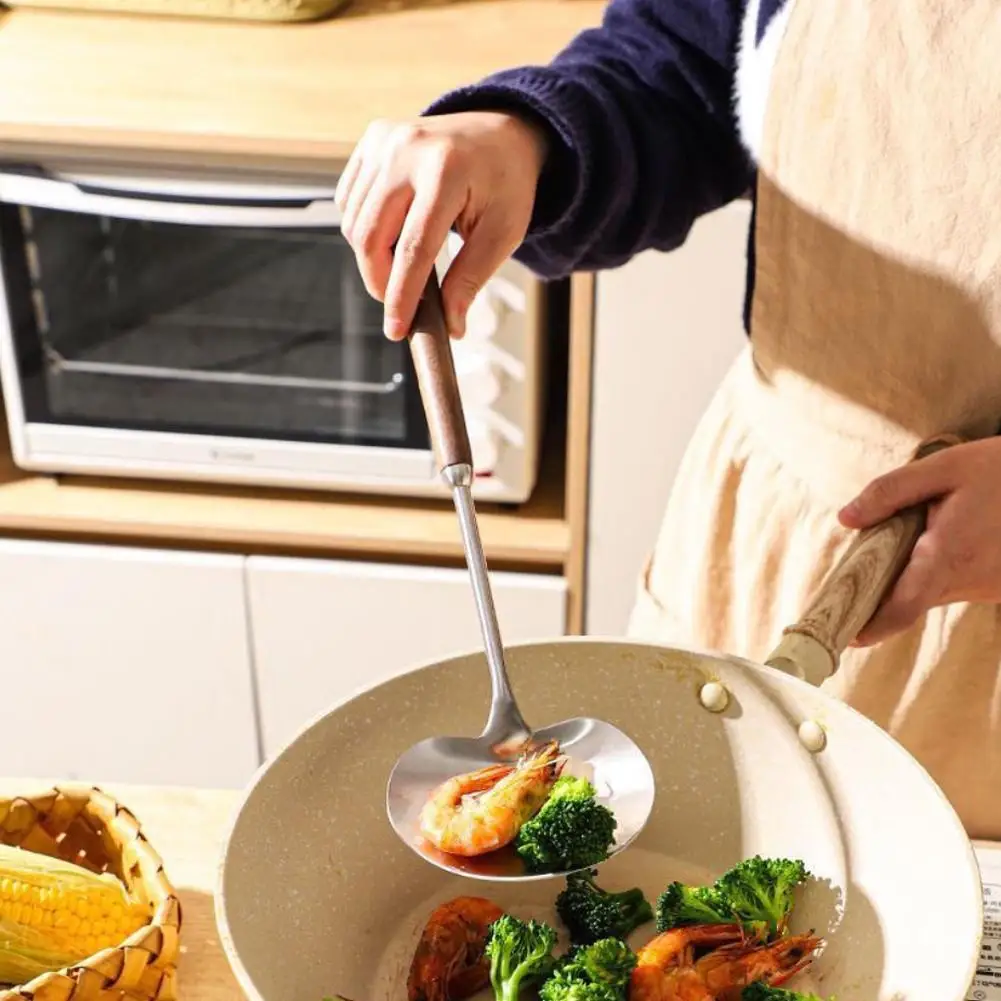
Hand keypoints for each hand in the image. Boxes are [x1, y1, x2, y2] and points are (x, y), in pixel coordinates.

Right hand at [335, 111, 548, 340]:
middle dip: (379, 281)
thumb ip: (472, 277)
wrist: (500, 133)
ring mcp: (384, 141)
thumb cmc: (505, 184)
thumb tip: (451, 324)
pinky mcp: (371, 141)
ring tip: (404, 265)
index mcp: (446, 171)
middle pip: (371, 236)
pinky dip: (364, 228)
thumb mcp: (503, 233)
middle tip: (398, 305)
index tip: (396, 329)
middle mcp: (407, 150)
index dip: (401, 295)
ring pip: (354, 221)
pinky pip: (350, 200)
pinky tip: (392, 232)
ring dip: (372, 257)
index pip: (413, 248)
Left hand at [838, 436, 1000, 645]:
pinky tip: (948, 540)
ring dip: (916, 575)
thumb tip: (846, 519)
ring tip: (913, 538)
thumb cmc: (999, 470)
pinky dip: (940, 570)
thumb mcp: (943, 467)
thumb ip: (890, 492)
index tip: (850, 636)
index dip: (875, 626)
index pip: (904, 607)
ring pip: (935, 591)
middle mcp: (971, 580)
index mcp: (948, 554)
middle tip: (859, 573)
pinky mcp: (999, 586)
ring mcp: (989, 587)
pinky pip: (957, 584)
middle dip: (885, 590)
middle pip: (913, 599)